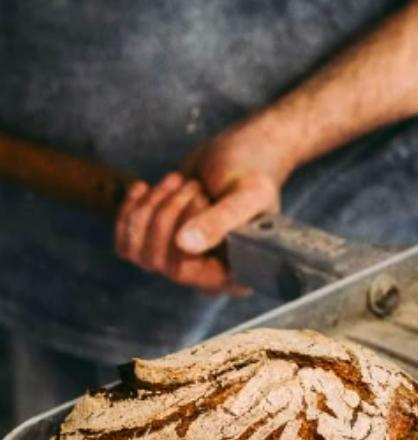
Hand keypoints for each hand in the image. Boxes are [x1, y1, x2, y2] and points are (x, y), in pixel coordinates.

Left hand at [115, 115, 295, 292]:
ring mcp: (184, 261)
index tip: (202, 197)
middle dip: (167, 213)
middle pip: (157, 260)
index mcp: (236, 272)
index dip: (181, 233)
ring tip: (178, 181)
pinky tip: (145, 187)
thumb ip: (222, 221)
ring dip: (151, 208)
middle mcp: (209, 273)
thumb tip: (185, 245)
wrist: (243, 150)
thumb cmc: (254, 172)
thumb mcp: (247, 194)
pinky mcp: (162, 244)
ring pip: (139, 251)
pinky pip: (126, 244)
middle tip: (193, 185)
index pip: (186, 272)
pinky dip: (130, 211)